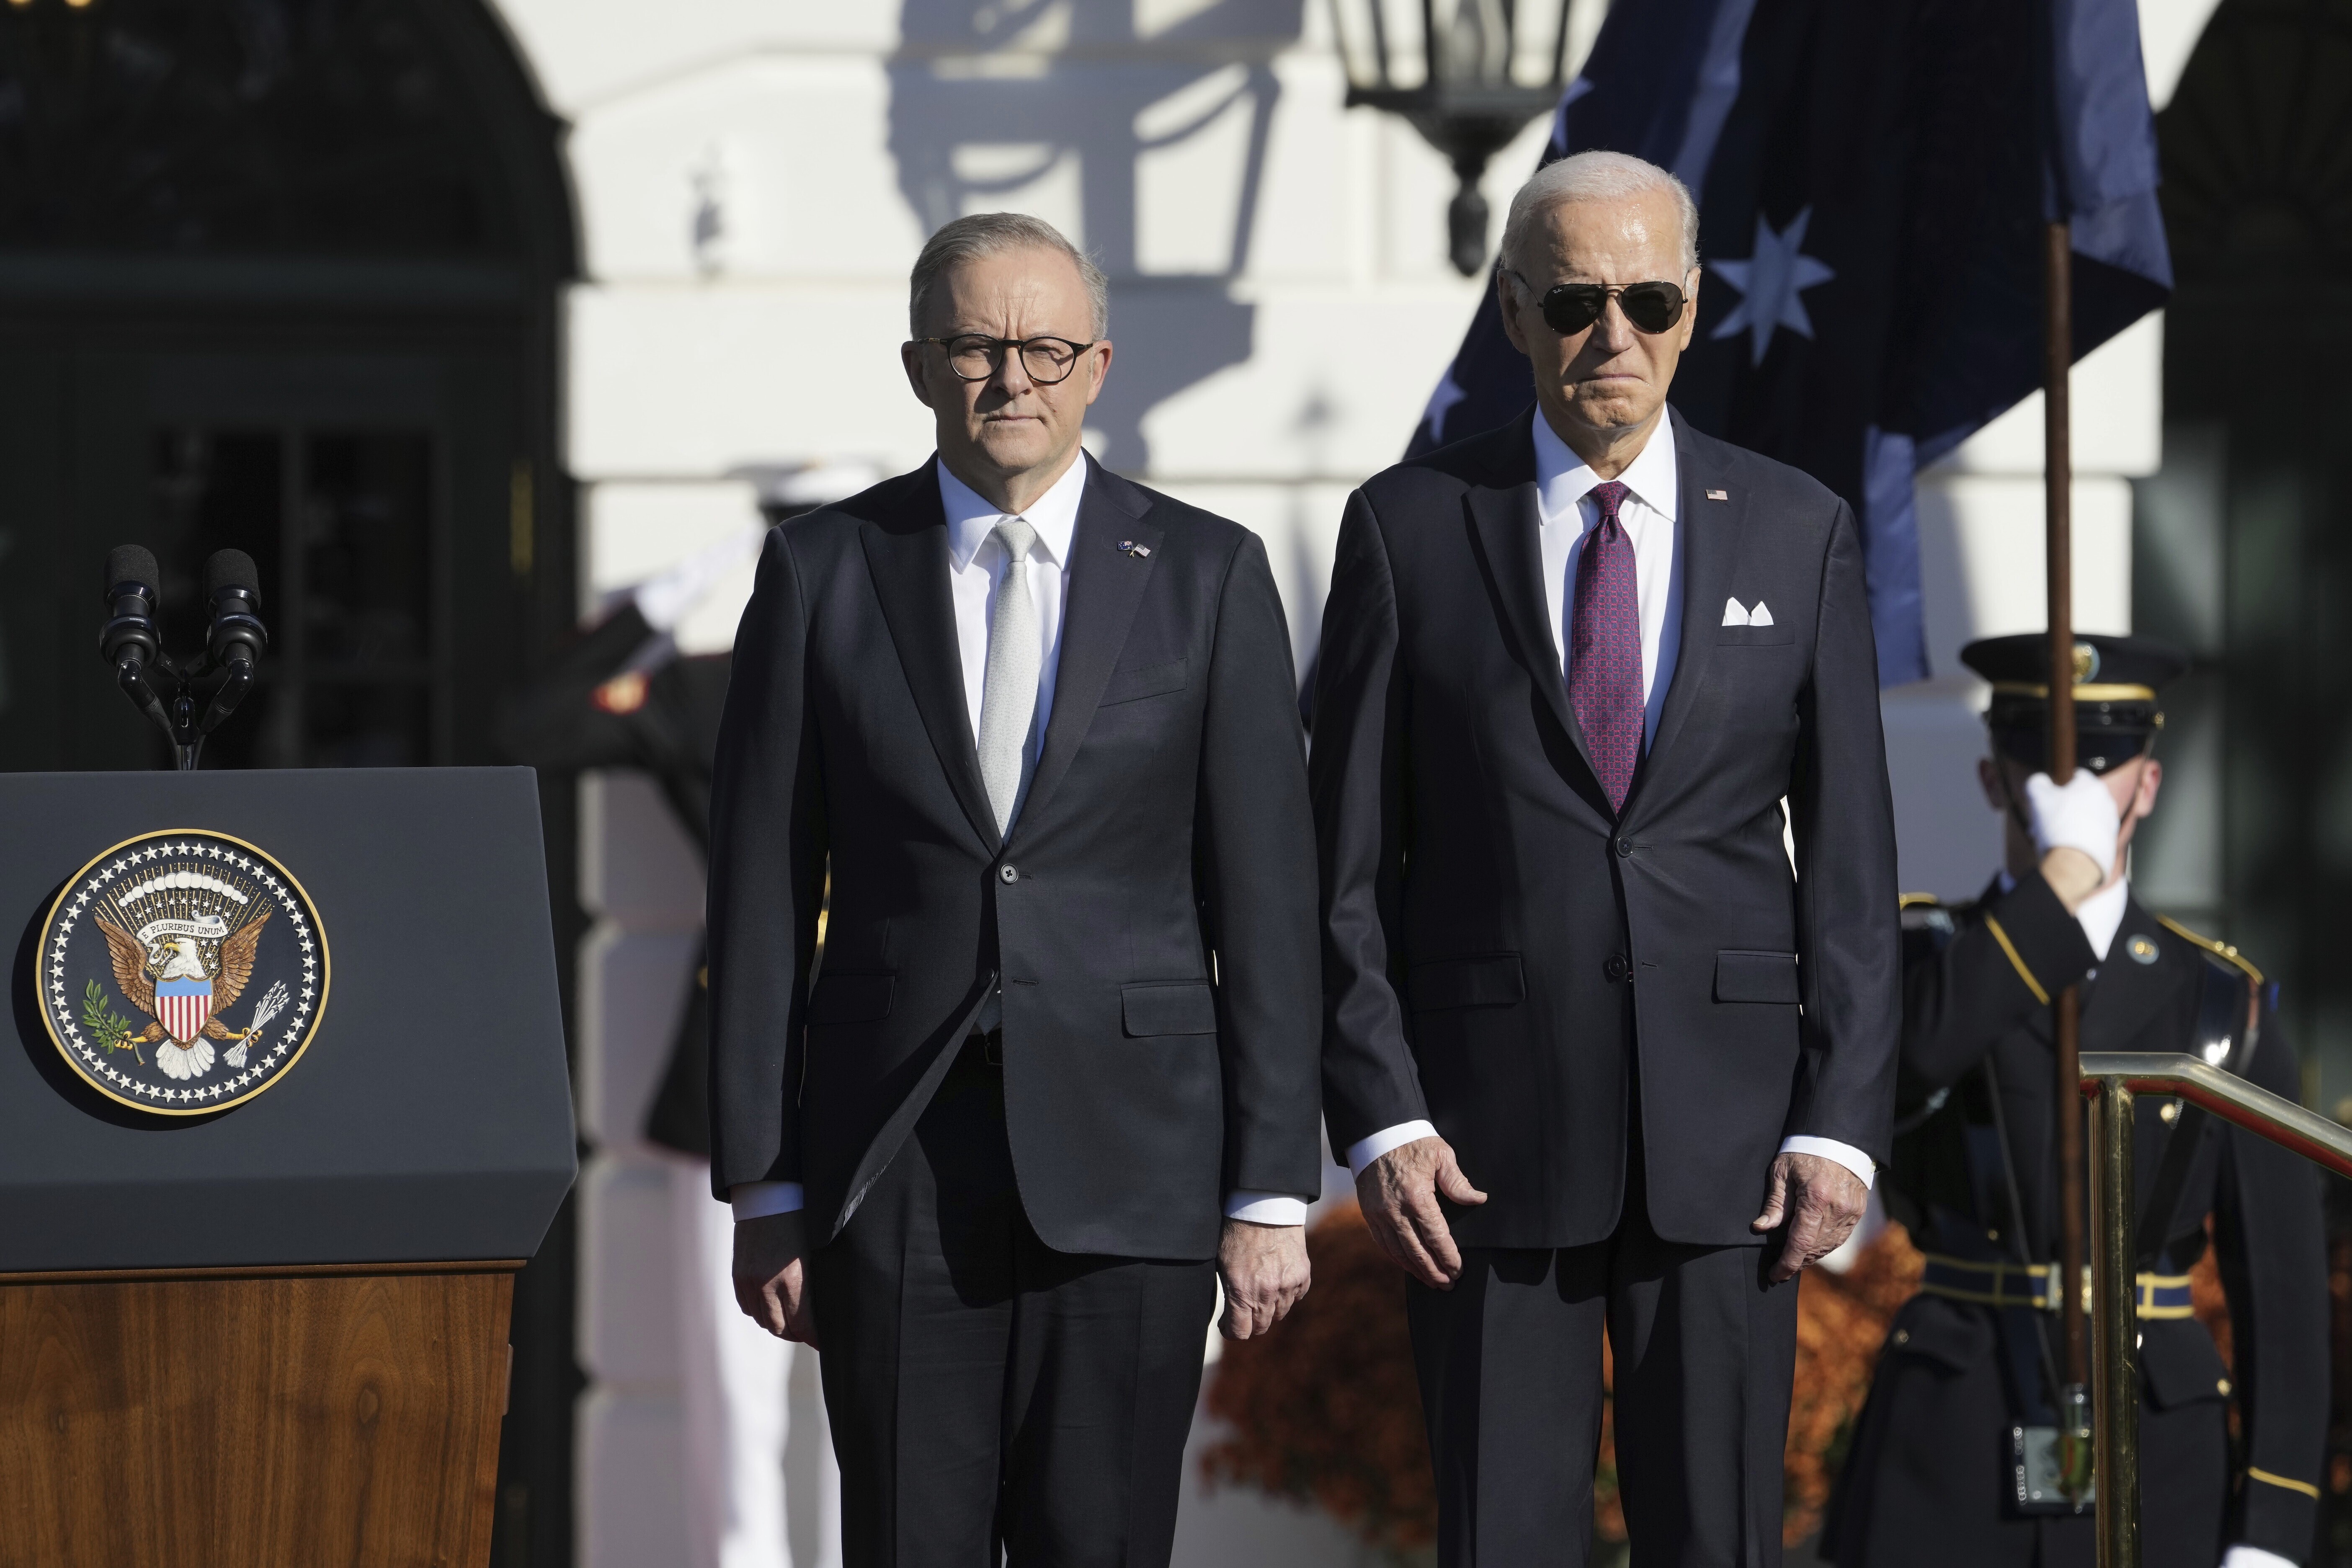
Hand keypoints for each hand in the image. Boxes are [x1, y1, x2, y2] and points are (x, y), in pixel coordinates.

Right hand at [732, 1211, 817, 1344]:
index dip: (814, 1337)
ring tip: (791, 1322)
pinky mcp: (738, 1275)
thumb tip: (820, 1311)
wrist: (769, 1196)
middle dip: (796, 1334)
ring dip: (777, 1325)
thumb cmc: (802, 1220)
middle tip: (808, 1334)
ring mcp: (749, 1281)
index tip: (823, 1343)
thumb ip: (814, 1283)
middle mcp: (767, 1285)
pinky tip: (771, 1307)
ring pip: (762, 1320)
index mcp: (793, 1279)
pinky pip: (747, 1306)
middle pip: (780, 1328)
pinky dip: (759, 1311)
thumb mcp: (814, 1252)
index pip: (803, 1324)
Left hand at [1218, 1219, 1310, 1339]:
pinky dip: (1288, 1292)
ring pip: (1280, 1313)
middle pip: (1261, 1327)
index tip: (1228, 1325)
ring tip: (1262, 1291)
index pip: (1240, 1332)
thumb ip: (1229, 1292)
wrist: (1264, 1205)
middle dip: (1250, 1322)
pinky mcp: (1303, 1274)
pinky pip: (1297, 1296)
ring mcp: (1287, 1285)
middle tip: (1244, 1311)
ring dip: (1270, 1308)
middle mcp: (1267, 1293)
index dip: (1231, 1331)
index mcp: (1242, 1292)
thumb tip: (1230, 1313)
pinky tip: (1278, 1278)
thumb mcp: (1222, 1263)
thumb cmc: (1237, 1230)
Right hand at [1355, 1136, 1488, 1288]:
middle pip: (1417, 1251)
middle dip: (1435, 1271)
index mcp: (1417, 1197)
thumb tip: (1479, 1199)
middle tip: (1448, 1284)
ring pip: (1399, 1252)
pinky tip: (1409, 1267)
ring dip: (1417, 1270)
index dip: (1448, 1257)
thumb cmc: (1413, 1143)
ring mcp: (1380, 1215)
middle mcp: (1396, 1210)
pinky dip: (1397, 1259)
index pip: (1436, 1237)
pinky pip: (1383, 1244)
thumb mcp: (1441, 1156)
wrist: (1377, 1134)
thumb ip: (1458, 1182)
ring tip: (1432, 1282)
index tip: (1458, 1270)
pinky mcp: (1369, 1214)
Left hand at [1751, 1151, 1868, 1283]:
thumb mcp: (1782, 1171)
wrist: (1838, 1138)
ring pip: (1829, 1246)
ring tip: (1794, 1261)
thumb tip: (1761, 1228)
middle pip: (1815, 1248)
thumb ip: (1775, 1203)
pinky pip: (1841, 1237)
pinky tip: (1813, 1249)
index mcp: (1815, 1197)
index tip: (1775, 1274)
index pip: (1800, 1242)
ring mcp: (1850, 1211)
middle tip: (1780, 1270)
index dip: (1787, 1263)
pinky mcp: (1858, 1211)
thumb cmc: (1804, 1151)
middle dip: (1797, 1262)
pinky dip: (1826, 1246)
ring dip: (1811, 1257)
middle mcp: (1836, 1208)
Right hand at [2026, 769, 2120, 906]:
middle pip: (2081, 798)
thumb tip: (2040, 780)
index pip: (2077, 775)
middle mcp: (2107, 801)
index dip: (2060, 785)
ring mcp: (2111, 822)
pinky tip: (2066, 846)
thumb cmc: (2058, 826)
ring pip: (2086, 816)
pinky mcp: (2111, 841)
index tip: (2049, 797)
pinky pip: (2092, 834)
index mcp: (2093, 785)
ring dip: (2071, 822)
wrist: (2076, 863)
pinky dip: (2080, 837)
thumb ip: (2037, 781)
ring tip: (2054, 836)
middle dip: (2065, 806)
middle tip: (2048, 818)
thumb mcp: (2037, 796)